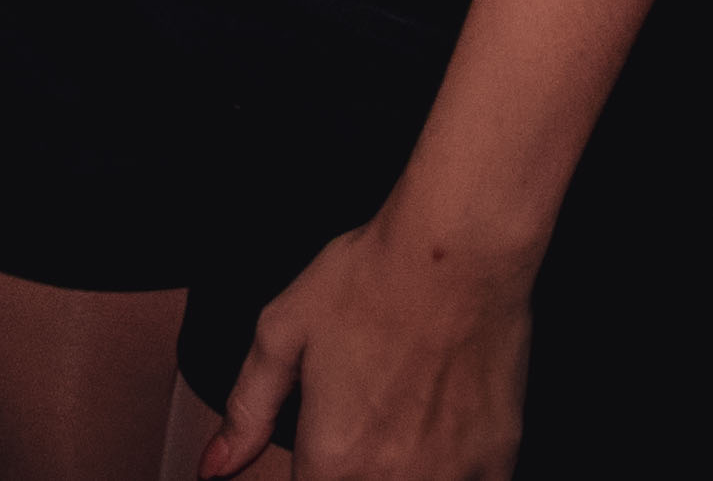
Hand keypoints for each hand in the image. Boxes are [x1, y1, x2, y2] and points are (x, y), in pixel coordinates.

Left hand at [202, 208, 532, 479]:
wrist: (457, 254)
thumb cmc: (369, 281)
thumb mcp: (281, 333)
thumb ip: (247, 411)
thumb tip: (213, 467)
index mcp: (335, 458)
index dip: (311, 469)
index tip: (322, 441)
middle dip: (351, 469)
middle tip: (363, 415)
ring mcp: (452, 477)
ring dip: (399, 472)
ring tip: (398, 418)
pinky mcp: (498, 462)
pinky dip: (447, 470)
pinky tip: (438, 429)